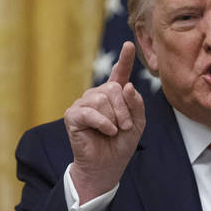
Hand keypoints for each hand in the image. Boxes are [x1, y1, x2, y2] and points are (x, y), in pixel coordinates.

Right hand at [64, 42, 145, 202]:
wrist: (107, 166)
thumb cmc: (121, 145)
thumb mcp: (138, 124)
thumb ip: (136, 105)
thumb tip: (127, 86)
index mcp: (114, 96)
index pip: (119, 74)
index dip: (124, 59)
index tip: (129, 45)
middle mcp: (98, 95)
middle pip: (113, 88)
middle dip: (124, 109)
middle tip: (125, 127)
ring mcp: (84, 104)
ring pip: (102, 99)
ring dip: (114, 119)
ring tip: (114, 132)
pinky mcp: (73, 115)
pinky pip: (90, 112)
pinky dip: (103, 123)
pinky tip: (107, 132)